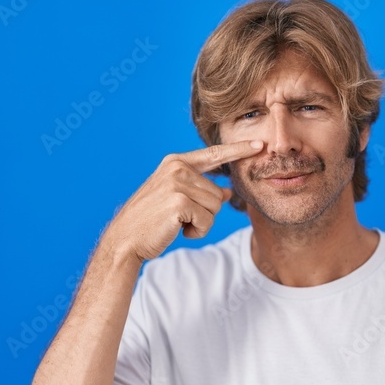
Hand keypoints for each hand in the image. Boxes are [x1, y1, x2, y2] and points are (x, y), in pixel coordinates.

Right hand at [103, 140, 263, 262]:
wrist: (125, 238)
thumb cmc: (150, 220)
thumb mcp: (176, 199)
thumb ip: (200, 191)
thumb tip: (226, 193)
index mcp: (176, 162)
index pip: (214, 155)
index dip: (238, 151)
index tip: (259, 145)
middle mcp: (177, 168)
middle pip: (218, 193)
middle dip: (204, 212)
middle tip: (178, 217)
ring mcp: (177, 184)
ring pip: (215, 208)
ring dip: (200, 223)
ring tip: (175, 223)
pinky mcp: (179, 202)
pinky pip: (207, 221)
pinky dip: (196, 232)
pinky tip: (176, 230)